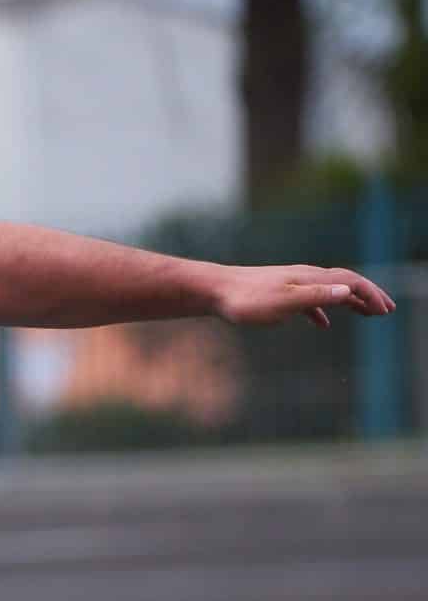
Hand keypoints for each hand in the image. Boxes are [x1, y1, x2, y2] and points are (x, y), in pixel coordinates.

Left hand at [211, 264, 396, 329]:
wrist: (213, 291)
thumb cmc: (246, 300)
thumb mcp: (284, 302)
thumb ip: (316, 296)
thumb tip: (349, 291)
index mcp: (311, 278)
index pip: (351, 282)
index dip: (371, 295)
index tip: (386, 311)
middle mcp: (305, 277)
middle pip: (345, 283)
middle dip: (368, 295)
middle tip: (388, 309)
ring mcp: (291, 284)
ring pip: (329, 290)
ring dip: (350, 301)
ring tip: (366, 313)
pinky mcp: (277, 293)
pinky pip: (309, 300)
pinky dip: (323, 310)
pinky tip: (323, 323)